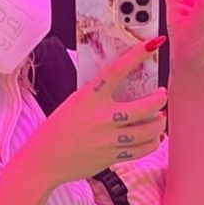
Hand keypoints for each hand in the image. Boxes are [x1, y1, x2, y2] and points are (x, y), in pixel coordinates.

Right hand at [27, 33, 167, 190]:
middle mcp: (101, 117)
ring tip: (159, 119)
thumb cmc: (57, 131)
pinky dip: (152, 143)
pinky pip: (142, 149)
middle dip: (159, 99)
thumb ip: (97, 96)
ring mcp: (108, 139)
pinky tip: (152, 138)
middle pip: (146, 106)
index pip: (117, 69)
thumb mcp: (74, 104)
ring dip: (159, 123)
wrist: (43, 161)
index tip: (154, 43)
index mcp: (89, 97)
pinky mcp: (111, 157)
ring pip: (149, 130)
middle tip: (161, 96)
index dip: (138, 54)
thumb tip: (125, 88)